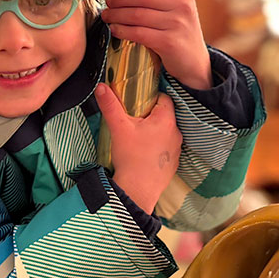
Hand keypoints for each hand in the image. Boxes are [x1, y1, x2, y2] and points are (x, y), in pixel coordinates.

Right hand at [95, 83, 181, 214]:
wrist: (138, 190)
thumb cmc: (131, 157)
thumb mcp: (118, 127)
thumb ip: (110, 105)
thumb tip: (101, 87)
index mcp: (166, 120)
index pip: (164, 98)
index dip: (150, 97)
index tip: (138, 103)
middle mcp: (176, 133)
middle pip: (165, 115)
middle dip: (151, 115)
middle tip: (134, 119)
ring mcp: (177, 149)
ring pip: (166, 132)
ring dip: (155, 132)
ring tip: (138, 137)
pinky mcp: (174, 163)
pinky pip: (167, 148)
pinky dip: (158, 147)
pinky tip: (144, 152)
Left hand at [101, 0, 212, 89]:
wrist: (194, 61)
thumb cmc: (177, 31)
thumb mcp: (177, 8)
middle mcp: (183, 5)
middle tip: (109, 2)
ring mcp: (177, 24)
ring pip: (137, 14)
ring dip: (116, 15)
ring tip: (107, 16)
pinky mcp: (169, 43)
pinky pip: (138, 33)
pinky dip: (122, 30)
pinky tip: (115, 29)